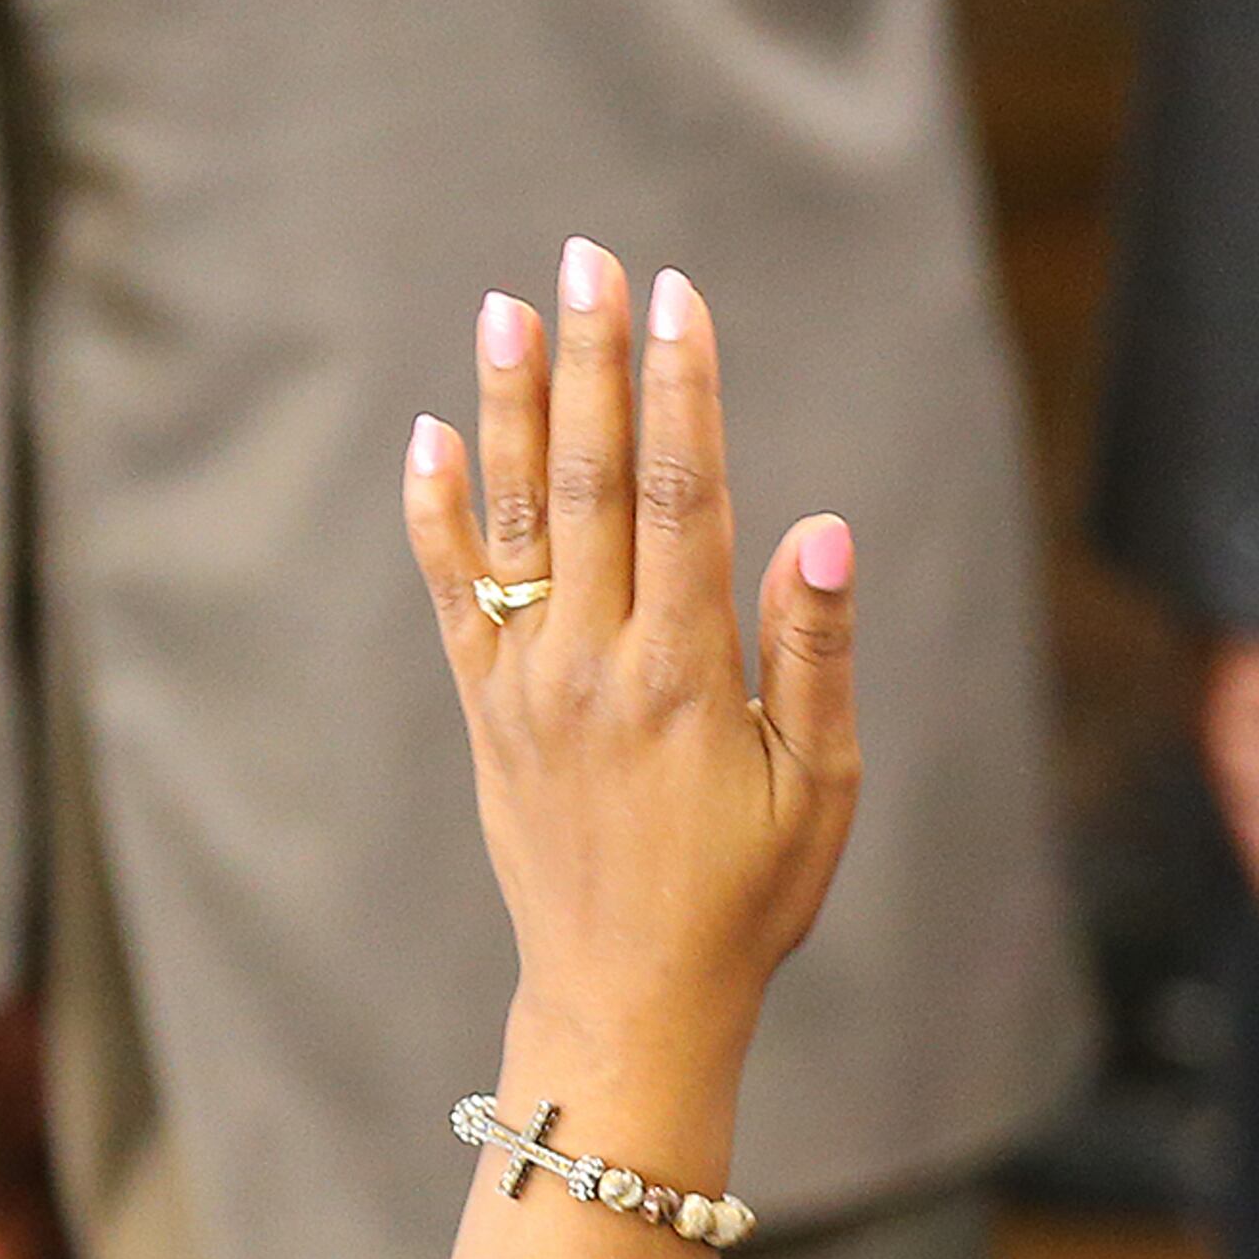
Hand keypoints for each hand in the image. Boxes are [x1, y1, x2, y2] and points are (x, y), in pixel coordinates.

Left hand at [402, 240, 860, 1084]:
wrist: (628, 998)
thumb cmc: (750, 898)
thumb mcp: (820, 789)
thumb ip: (815, 653)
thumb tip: (822, 527)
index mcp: (684, 676)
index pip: (685, 497)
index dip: (681, 389)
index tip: (678, 299)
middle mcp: (592, 663)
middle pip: (590, 481)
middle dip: (592, 363)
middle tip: (587, 260)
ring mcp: (526, 684)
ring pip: (514, 517)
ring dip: (511, 406)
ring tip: (506, 308)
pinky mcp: (486, 712)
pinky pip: (452, 592)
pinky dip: (439, 511)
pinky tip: (436, 434)